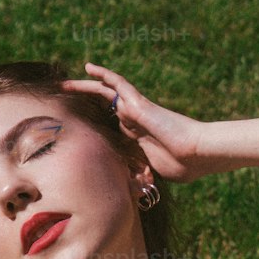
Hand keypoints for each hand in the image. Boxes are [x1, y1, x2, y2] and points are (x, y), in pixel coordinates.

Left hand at [61, 62, 206, 182]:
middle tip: (61, 101)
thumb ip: (134, 175)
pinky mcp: (139, 104)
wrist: (196, 154)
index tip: (73, 126)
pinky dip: (105, 75)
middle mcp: (132, 121)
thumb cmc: (181, 166)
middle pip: (101, 107)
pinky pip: (119, 84)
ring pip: (105, 92)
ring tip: (64, 83)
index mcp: (134, 137)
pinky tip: (89, 68)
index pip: (108, 127)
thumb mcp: (148, 173)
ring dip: (84, 87)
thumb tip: (124, 190)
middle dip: (82, 104)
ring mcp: (135, 110)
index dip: (91, 124)